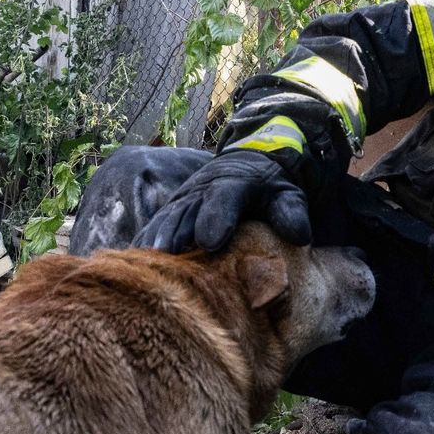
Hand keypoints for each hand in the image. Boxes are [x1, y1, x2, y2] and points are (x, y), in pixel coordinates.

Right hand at [134, 150, 311, 253]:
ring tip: (144, 265)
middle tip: (165, 256)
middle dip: (175, 232)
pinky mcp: (171, 214)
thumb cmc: (269, 188)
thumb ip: (291, 211)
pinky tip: (134, 267)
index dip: (216, 216)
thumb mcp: (287, 193)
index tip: (211, 241)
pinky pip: (154, 229)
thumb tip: (298, 234)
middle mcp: (202, 191)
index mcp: (234, 184)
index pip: (224, 197)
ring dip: (155, 241)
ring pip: (165, 220)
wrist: (247, 166)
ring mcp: (182, 202)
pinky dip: (145, 246)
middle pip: (185, 211)